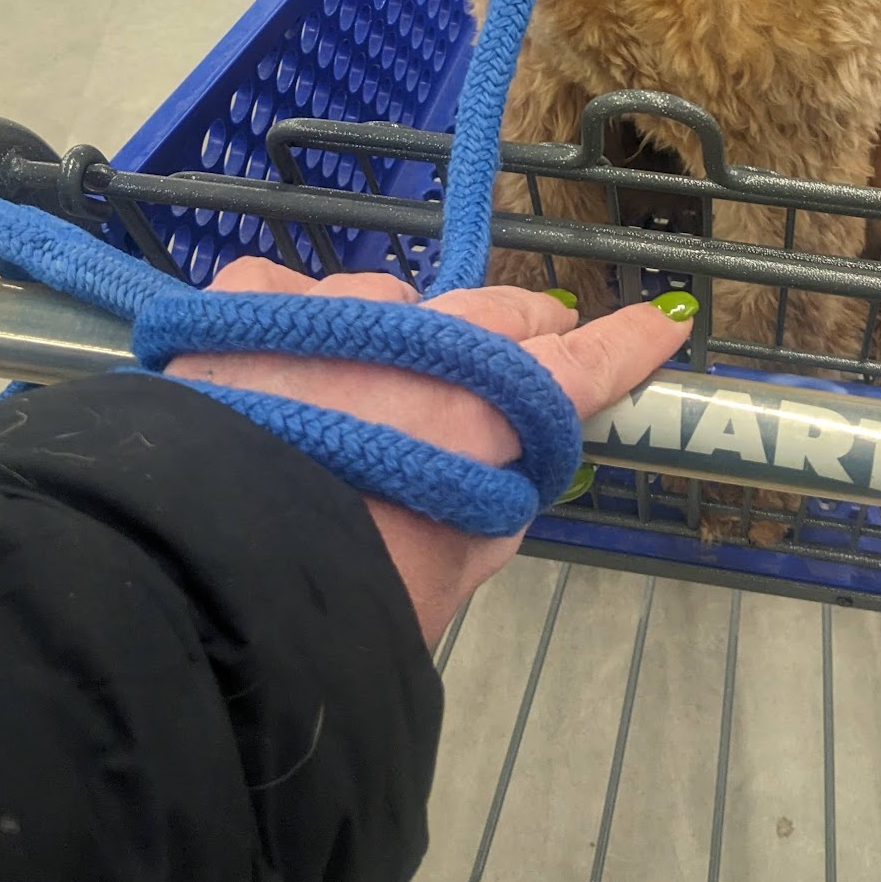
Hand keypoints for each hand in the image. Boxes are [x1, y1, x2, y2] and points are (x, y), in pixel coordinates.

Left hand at [170, 265, 694, 643]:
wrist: (216, 570)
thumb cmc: (354, 591)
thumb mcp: (454, 573)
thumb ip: (488, 513)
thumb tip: (491, 475)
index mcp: (490, 407)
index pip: (584, 365)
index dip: (627, 343)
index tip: (663, 319)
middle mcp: (425, 336)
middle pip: (494, 312)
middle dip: (519, 325)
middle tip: (530, 337)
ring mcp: (335, 307)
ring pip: (385, 301)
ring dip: (392, 331)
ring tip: (358, 383)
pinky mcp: (249, 298)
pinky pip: (287, 289)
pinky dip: (291, 316)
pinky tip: (273, 354)